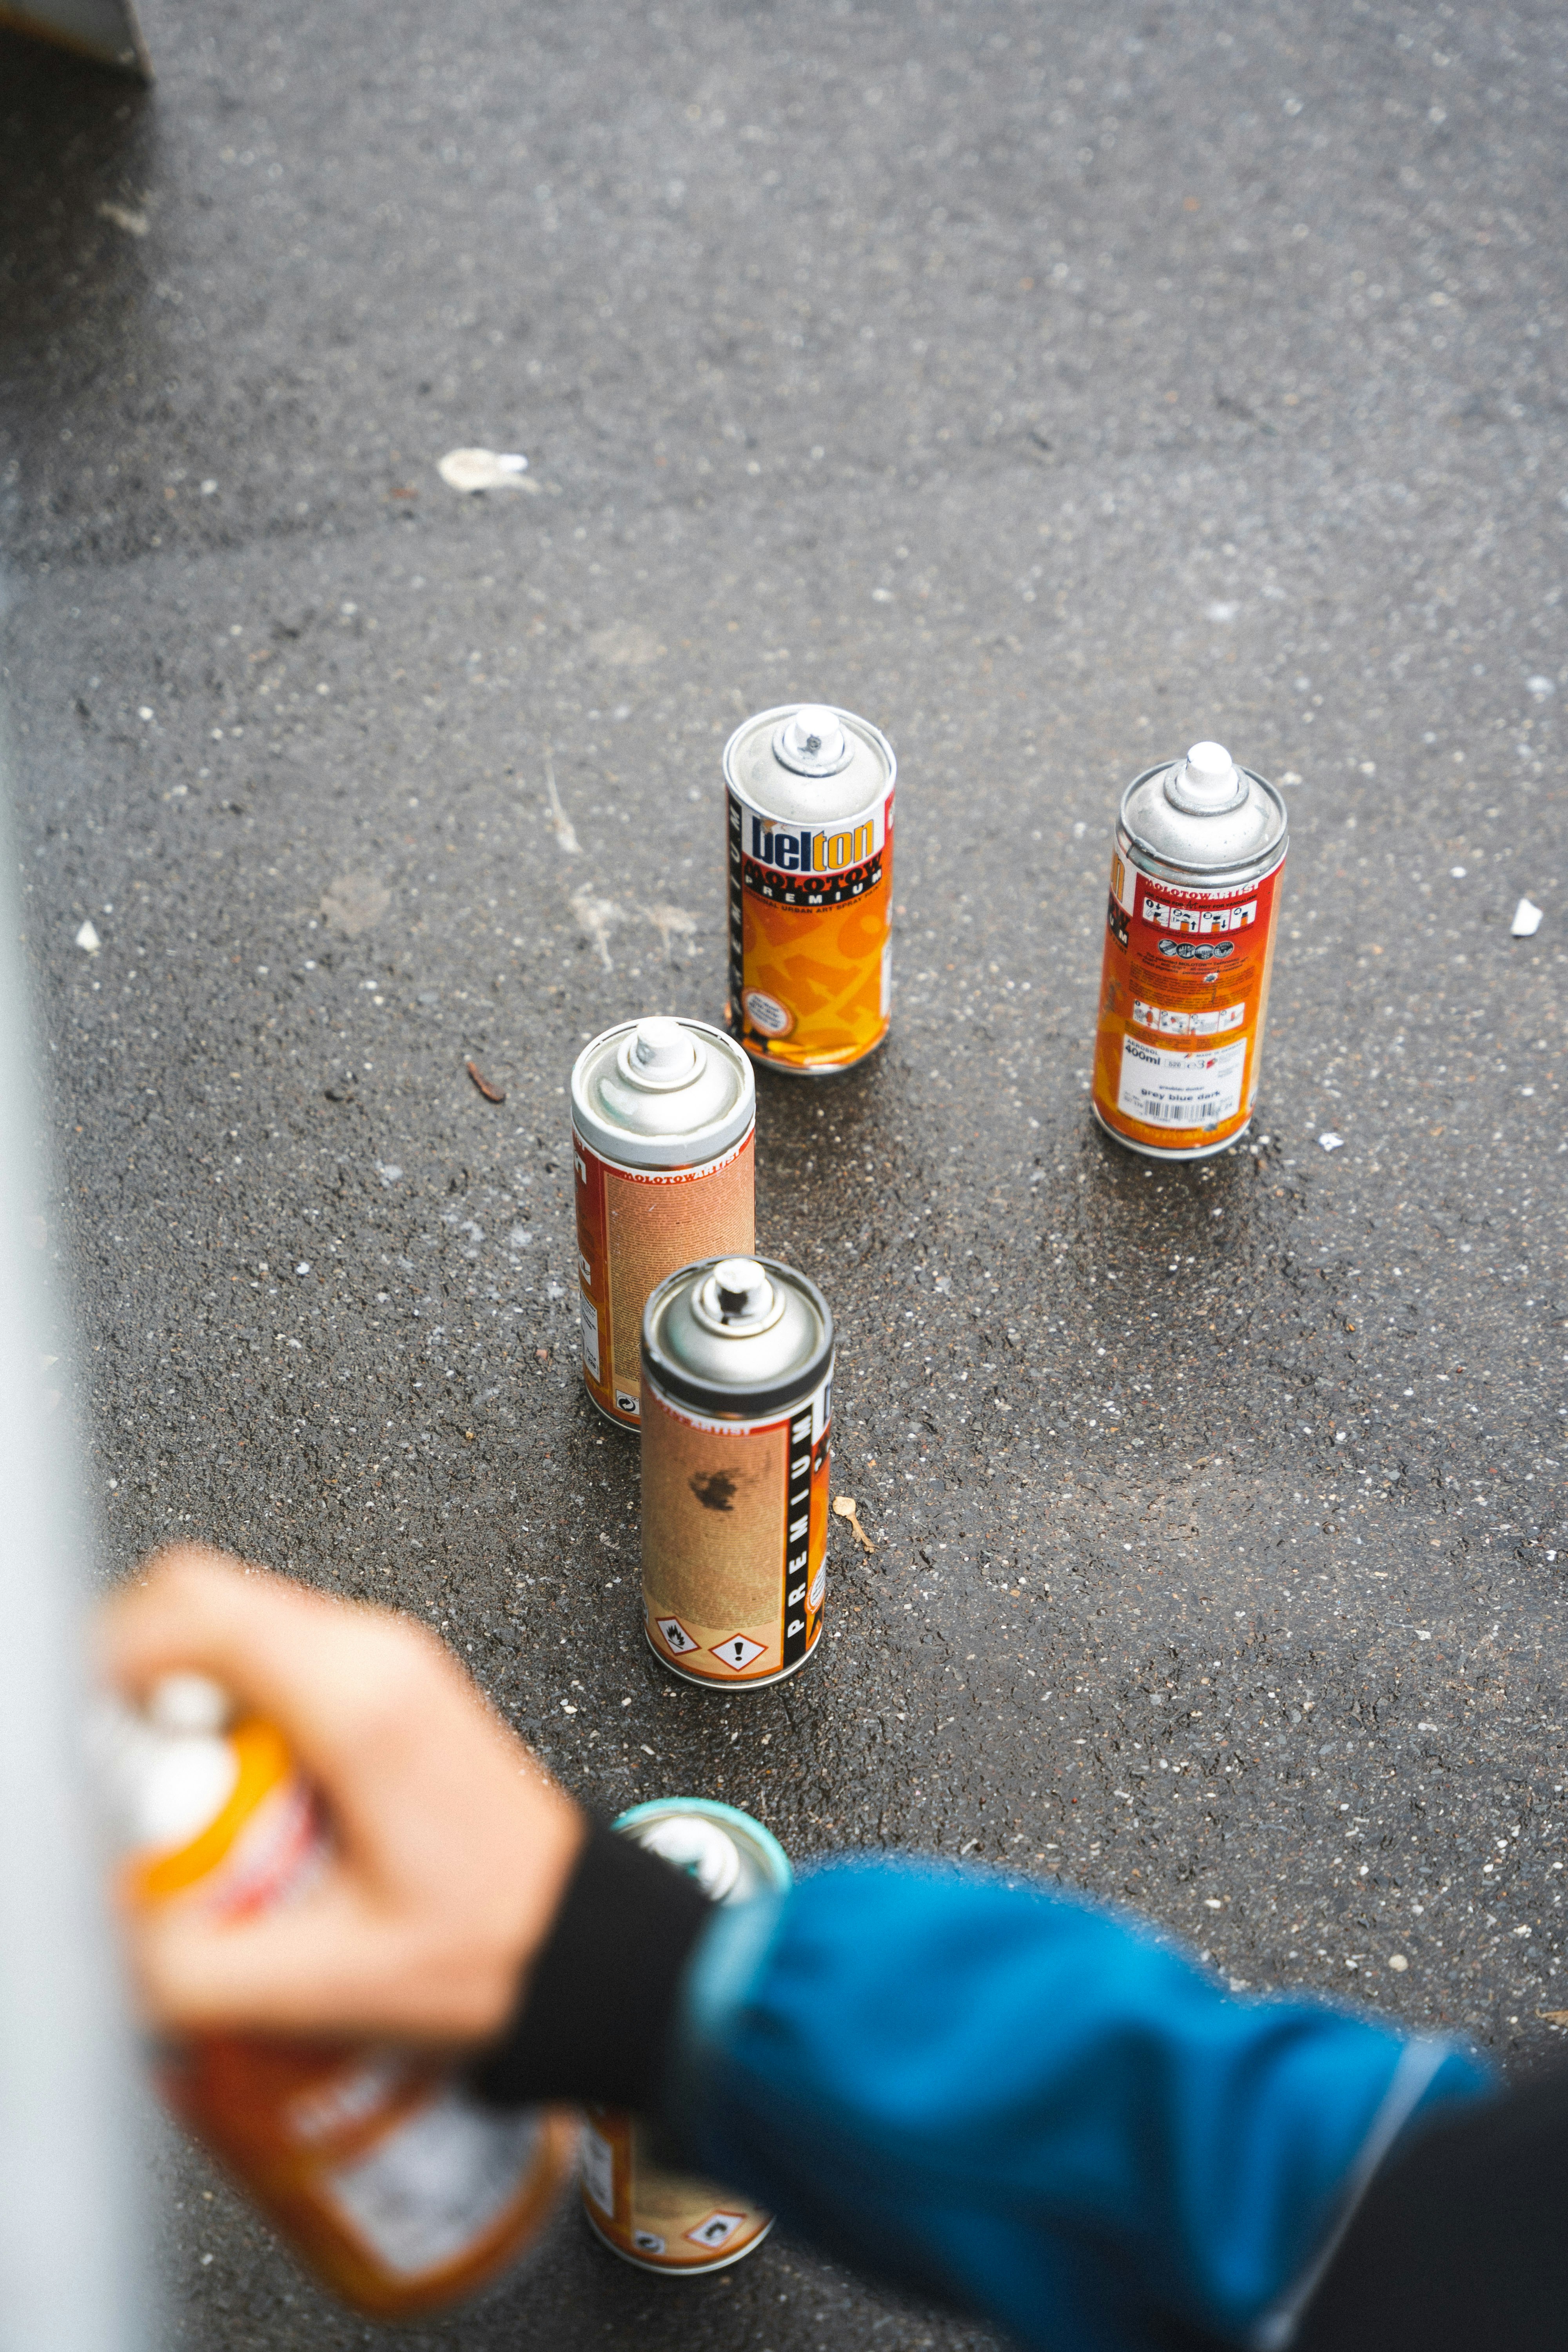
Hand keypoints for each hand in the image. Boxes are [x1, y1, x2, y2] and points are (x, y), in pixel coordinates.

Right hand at [99, 1547, 586, 2047]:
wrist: (583, 1940)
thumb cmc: (489, 1947)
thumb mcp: (325, 1982)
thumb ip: (192, 1965)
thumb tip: (105, 1927)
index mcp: (357, 1697)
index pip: (188, 1609)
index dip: (105, 1664)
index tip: (86, 1742)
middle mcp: (373, 1651)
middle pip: (200, 1603)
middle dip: (136, 1689)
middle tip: (138, 1789)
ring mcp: (384, 1657)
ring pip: (234, 1628)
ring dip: (184, 1710)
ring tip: (196, 1811)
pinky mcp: (385, 1681)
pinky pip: (273, 1661)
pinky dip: (231, 1718)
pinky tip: (250, 1804)